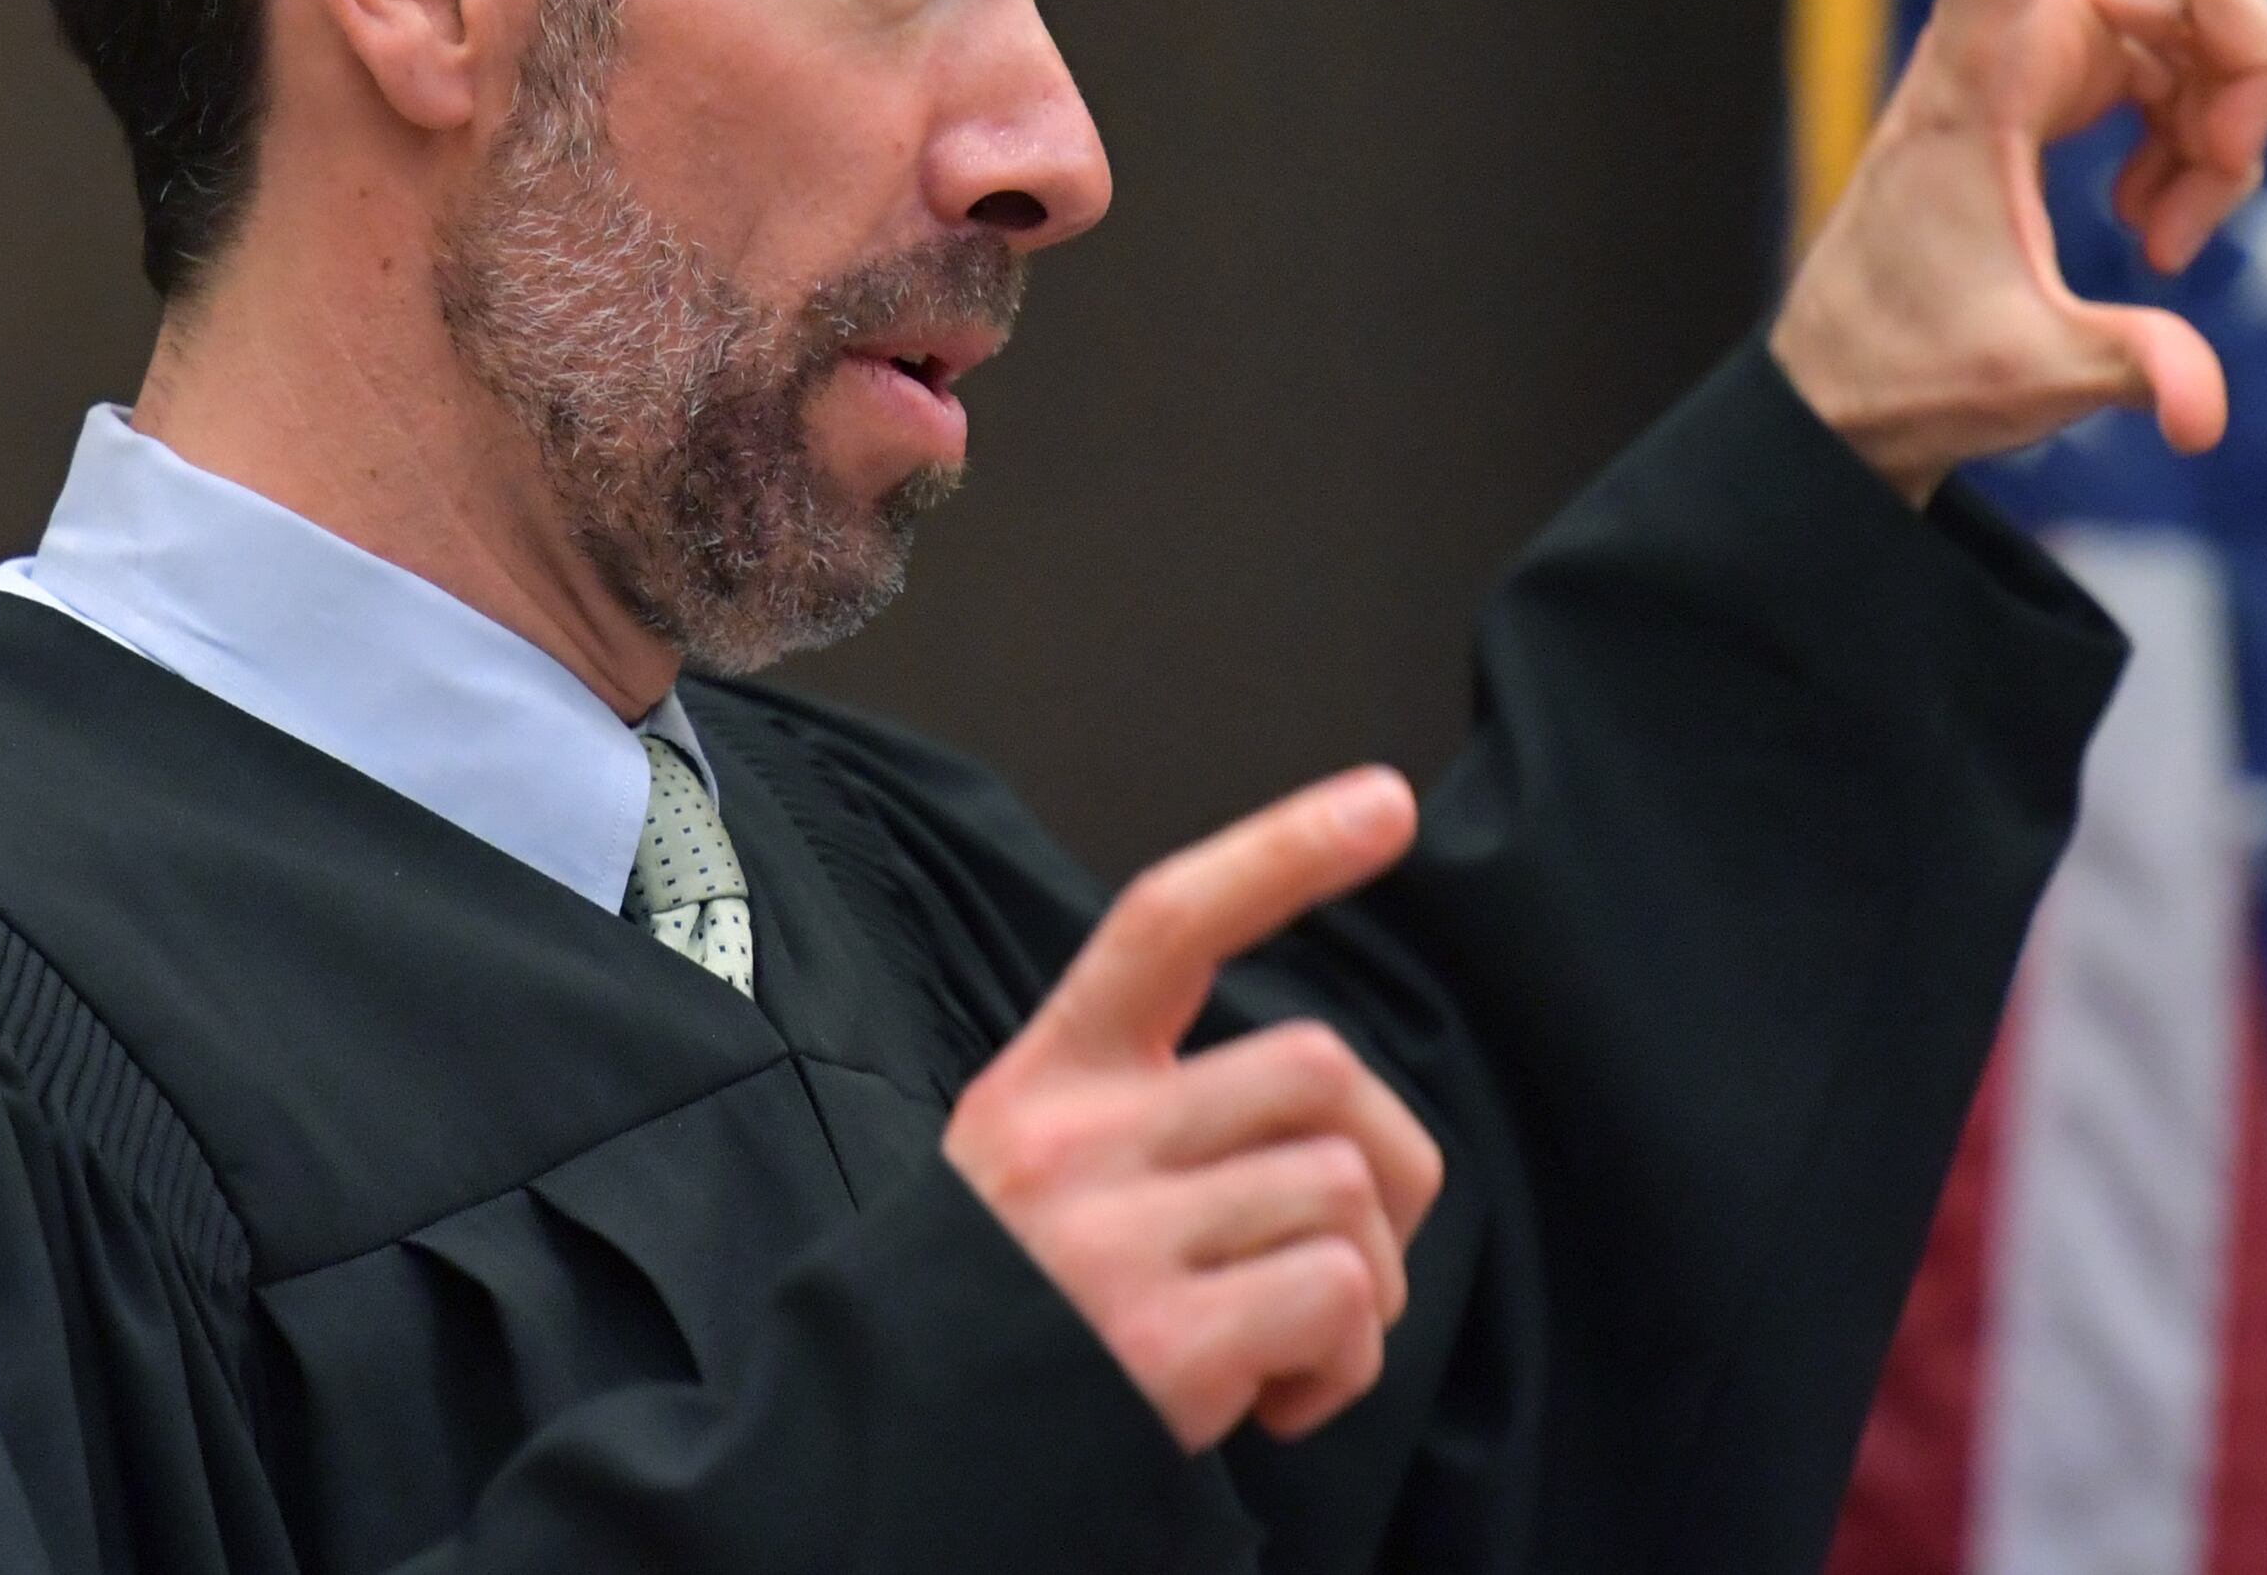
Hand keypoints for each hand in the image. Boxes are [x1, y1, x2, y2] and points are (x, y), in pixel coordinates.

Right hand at [944, 768, 1444, 1451]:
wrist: (882, 1462)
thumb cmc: (997, 1316)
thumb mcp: (1027, 1168)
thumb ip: (1142, 1111)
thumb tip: (1318, 1109)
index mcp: (1046, 1078)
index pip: (1165, 921)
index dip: (1282, 852)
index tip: (1384, 804)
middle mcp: (1074, 1139)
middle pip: (1313, 1069)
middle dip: (1383, 1159)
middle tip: (1350, 1245)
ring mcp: (1113, 1238)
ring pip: (1344, 1190)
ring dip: (1366, 1283)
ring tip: (1292, 1340)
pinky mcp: (1161, 1343)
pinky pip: (1340, 1298)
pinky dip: (1346, 1364)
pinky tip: (1279, 1402)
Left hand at [1773, 0, 2266, 501]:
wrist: (1854, 398)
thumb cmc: (1904, 369)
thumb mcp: (2023, 377)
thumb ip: (2127, 370)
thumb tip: (2208, 411)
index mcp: (1976, 64)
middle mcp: (2011, 34)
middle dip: (2242, 80)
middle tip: (2190, 214)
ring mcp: (2045, 57)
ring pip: (2203, 25)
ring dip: (2225, 132)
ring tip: (2159, 243)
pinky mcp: (2068, 92)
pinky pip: (2188, 71)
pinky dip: (2203, 148)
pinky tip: (2152, 228)